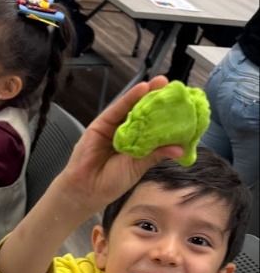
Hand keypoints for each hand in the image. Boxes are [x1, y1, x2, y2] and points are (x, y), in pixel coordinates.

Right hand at [58, 75, 184, 211]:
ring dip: (147, 94)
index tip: (186, 106)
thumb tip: (180, 149)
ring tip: (163, 83)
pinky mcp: (101, 124)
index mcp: (139, 145)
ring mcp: (114, 128)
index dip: (169, 117)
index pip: (156, 127)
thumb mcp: (138, 167)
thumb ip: (156, 154)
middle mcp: (128, 134)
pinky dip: (129, 98)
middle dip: (160, 101)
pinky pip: (117, 108)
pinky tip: (142, 88)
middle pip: (146, 114)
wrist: (87, 189)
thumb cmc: (111, 182)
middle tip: (176, 89)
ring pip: (132, 108)